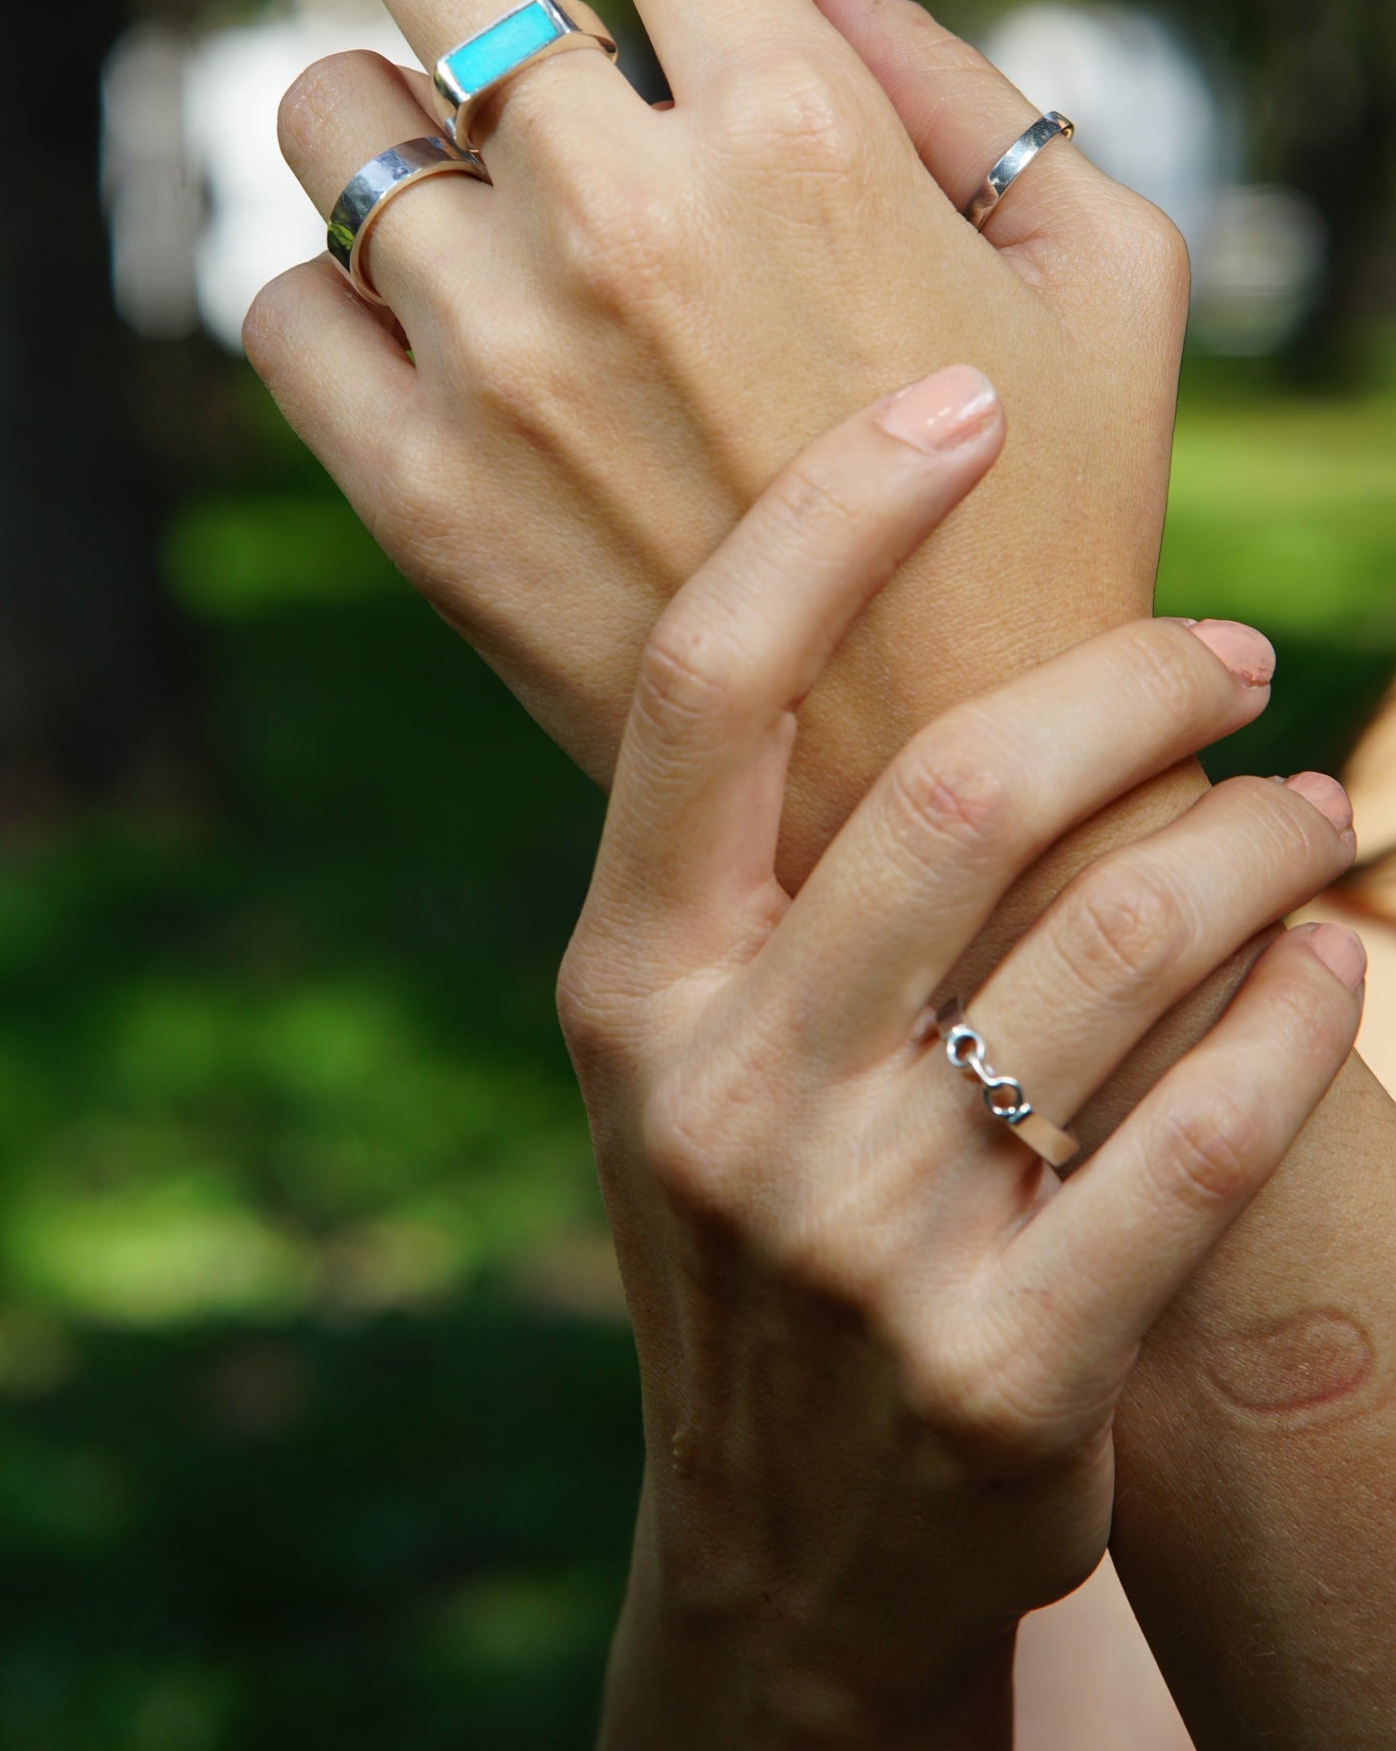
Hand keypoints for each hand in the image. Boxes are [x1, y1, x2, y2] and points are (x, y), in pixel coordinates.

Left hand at [248, 0, 1188, 875]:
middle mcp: (621, 221)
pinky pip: (284, 318)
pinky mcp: (423, 502)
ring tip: (433, 137)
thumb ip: (970, 83)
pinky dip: (326, 291)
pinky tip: (404, 310)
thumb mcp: (1106, 279)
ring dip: (376, 101)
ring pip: (331, 123)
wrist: (940, 793)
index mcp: (799, 132)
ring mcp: (501, 364)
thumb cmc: (1059, 524)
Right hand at [569, 374, 1362, 1748]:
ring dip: (1253, 841)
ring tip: (1296, 815)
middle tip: (1231, 653)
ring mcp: (856, 1243)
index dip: (831, 521)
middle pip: (954, 791)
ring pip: (1119, 945)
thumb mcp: (694, 1051)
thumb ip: (774, 874)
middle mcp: (721, 1097)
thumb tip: (936, 623)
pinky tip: (1331, 960)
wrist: (781, 1546)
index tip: (959, 406)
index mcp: (628, 987)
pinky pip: (1206, 1131)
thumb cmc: (759, 1223)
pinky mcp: (1007, 1369)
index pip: (704, 694)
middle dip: (1130, 681)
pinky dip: (1299, 1012)